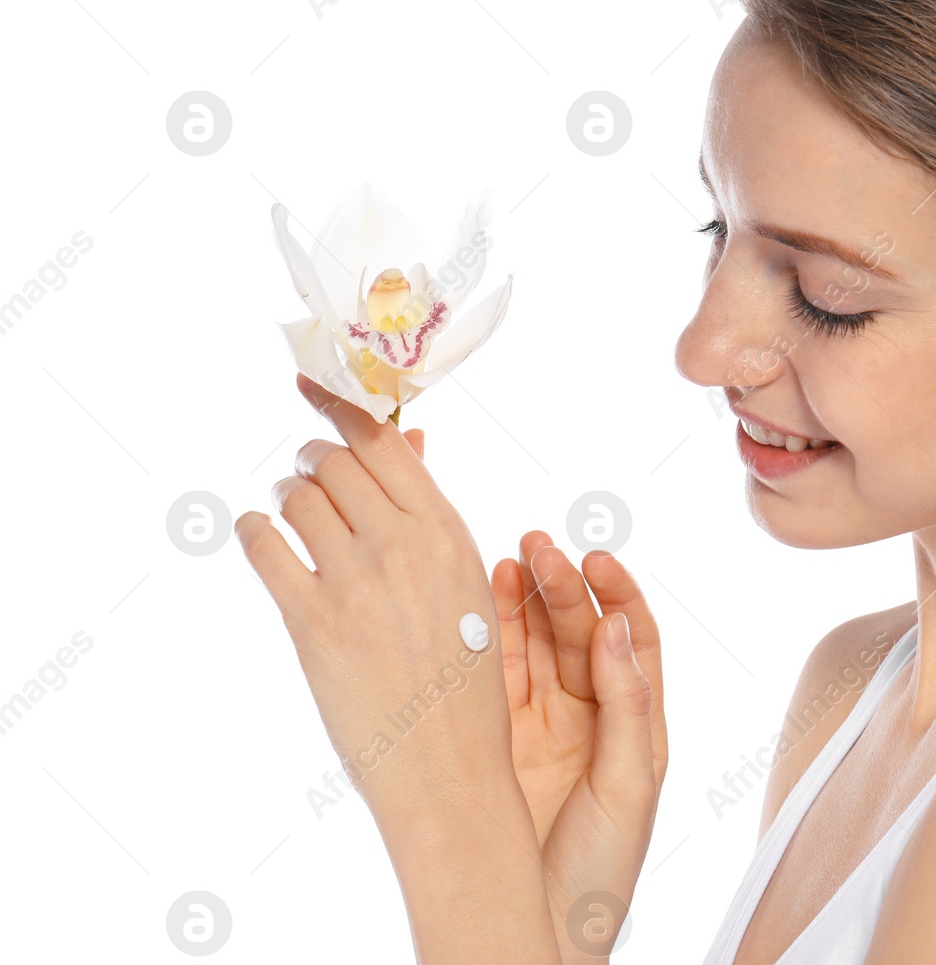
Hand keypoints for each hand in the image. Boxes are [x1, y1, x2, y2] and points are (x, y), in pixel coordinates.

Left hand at [236, 374, 565, 961]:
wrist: (450, 768)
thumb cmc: (463, 675)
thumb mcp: (466, 582)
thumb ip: (429, 511)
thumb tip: (405, 440)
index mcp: (449, 531)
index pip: (383, 442)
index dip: (342, 405)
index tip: (314, 382)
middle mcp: (402, 545)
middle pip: (334, 461)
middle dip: (313, 459)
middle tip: (309, 473)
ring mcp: (355, 582)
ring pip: (298, 497)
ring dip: (287, 494)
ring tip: (291, 510)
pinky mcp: (311, 622)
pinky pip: (265, 547)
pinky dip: (255, 531)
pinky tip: (260, 535)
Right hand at [490, 530, 667, 952]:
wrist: (539, 935)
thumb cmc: (600, 875)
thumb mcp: (629, 788)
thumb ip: (627, 706)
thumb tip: (617, 626)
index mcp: (635, 725)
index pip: (633, 639)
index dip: (617, 594)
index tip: (595, 559)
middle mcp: (590, 718)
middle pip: (579, 633)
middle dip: (561, 586)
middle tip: (538, 546)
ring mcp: (540, 729)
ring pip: (533, 647)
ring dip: (522, 601)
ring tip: (508, 558)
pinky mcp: (495, 744)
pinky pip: (494, 680)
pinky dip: (489, 638)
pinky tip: (481, 599)